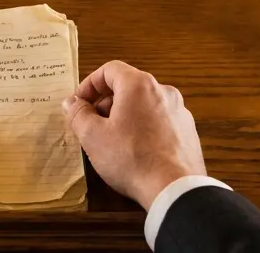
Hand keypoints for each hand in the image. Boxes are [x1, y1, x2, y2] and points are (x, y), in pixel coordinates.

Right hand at [62, 60, 205, 209]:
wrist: (175, 189)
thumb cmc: (131, 158)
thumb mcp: (93, 136)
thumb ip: (78, 114)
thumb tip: (72, 102)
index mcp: (139, 85)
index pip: (109, 69)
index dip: (89, 84)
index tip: (79, 104)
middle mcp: (163, 91)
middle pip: (128, 86)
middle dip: (106, 102)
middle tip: (92, 125)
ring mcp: (179, 111)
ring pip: (144, 104)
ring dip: (124, 116)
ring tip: (113, 141)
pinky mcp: (188, 131)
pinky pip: (160, 120)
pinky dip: (144, 128)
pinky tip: (136, 152)